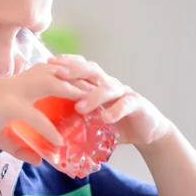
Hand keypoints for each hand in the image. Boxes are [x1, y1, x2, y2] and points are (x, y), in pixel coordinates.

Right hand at [0, 62, 101, 164]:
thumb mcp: (2, 136)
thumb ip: (21, 146)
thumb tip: (37, 160)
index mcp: (15, 85)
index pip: (46, 72)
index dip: (65, 74)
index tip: (84, 80)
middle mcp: (15, 83)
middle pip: (52, 72)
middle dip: (75, 76)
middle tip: (95, 84)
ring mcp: (11, 92)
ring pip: (48, 85)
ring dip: (69, 92)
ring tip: (87, 103)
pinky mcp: (7, 106)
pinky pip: (34, 116)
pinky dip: (47, 129)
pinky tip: (58, 142)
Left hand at [48, 54, 172, 146]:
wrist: (147, 132)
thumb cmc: (116, 123)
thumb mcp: (93, 119)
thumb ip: (76, 117)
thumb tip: (48, 125)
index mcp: (98, 84)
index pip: (81, 67)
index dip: (67, 63)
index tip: (49, 64)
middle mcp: (110, 84)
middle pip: (93, 70)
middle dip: (75, 70)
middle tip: (59, 74)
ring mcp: (124, 92)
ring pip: (108, 88)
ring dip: (93, 96)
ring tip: (80, 107)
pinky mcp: (138, 104)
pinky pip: (126, 104)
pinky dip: (115, 111)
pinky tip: (105, 118)